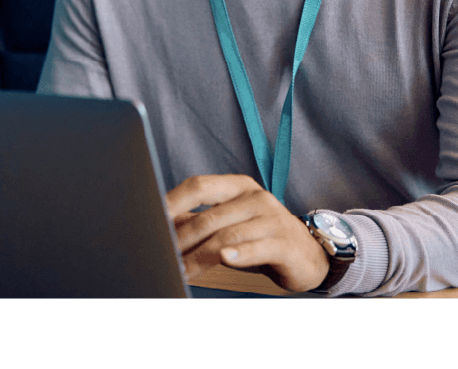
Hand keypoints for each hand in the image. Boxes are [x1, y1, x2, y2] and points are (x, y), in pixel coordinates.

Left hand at [165, 174, 328, 292]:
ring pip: (227, 236)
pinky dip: (239, 253)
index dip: (172, 202)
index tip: (150, 219)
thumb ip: (198, 221)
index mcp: (237, 187)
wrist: (307, 254)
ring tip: (180, 270)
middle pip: (209, 217)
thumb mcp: (229, 223)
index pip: (198, 187)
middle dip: (180, 240)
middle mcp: (255, 197)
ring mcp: (272, 218)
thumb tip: (159, 226)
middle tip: (161, 256)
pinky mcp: (285, 243)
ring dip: (199, 256)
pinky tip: (225, 258)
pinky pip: (257, 247)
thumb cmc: (260, 237)